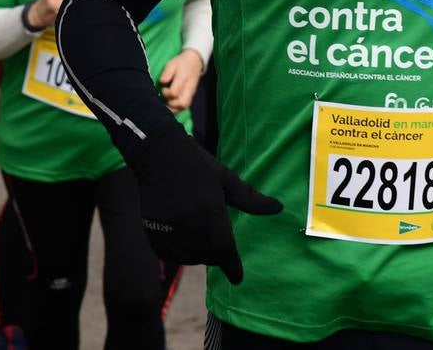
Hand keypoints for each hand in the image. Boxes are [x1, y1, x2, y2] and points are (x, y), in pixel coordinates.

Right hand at [127, 122, 282, 283]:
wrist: (159, 154)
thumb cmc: (198, 165)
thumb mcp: (226, 178)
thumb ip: (250, 198)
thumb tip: (279, 208)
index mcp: (211, 212)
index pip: (225, 251)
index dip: (232, 267)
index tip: (238, 278)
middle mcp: (190, 225)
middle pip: (208, 256)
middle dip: (217, 254)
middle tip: (217, 241)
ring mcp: (169, 230)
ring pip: (190, 258)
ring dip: (198, 254)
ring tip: (200, 236)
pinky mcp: (153, 232)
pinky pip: (170, 255)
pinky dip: (179, 253)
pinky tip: (183, 239)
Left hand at [160, 49, 204, 112]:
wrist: (194, 61)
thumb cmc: (181, 63)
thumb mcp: (172, 64)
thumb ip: (166, 73)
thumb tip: (162, 82)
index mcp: (183, 79)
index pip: (174, 92)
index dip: (166, 93)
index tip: (163, 88)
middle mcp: (189, 88)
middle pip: (183, 104)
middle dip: (171, 104)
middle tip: (165, 99)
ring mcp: (191, 93)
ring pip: (184, 107)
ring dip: (174, 108)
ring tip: (166, 105)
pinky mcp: (190, 96)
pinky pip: (185, 106)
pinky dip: (177, 108)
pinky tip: (170, 105)